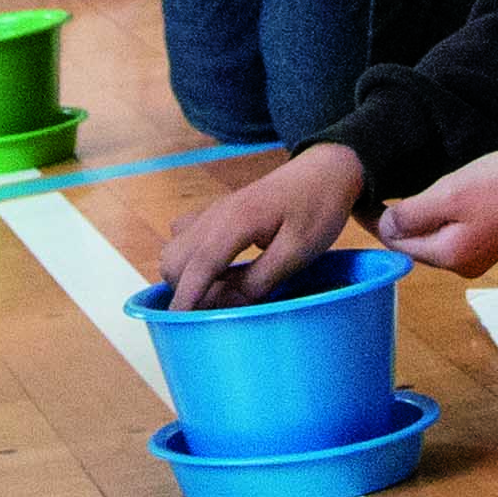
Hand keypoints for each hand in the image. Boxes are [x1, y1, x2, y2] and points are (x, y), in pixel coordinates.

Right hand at [163, 145, 371, 308]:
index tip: (178, 326)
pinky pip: (185, 238)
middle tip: (219, 310)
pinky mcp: (216, 214)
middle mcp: (214, 216)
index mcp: (234, 223)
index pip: (198, 267)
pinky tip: (219, 271)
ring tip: (222, 292)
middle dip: (185, 290)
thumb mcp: (298, 250)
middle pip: (174, 261)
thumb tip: (227, 305)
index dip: (186, 299)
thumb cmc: (317, 208)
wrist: (324, 170)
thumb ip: (260, 279)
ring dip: (186, 276)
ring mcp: (212, 213)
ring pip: (174, 250)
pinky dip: (191, 260)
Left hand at [375, 145, 497, 276]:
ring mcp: (479, 255)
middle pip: (415, 245)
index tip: (358, 199)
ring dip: (417, 219)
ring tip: (397, 194)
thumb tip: (386, 229)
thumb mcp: (450, 194)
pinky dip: (438, 217)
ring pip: (434, 238)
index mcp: (448, 256)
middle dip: (394, 223)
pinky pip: (452, 233)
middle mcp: (462, 264)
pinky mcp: (493, 241)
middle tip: (372, 194)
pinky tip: (435, 198)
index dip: (375, 221)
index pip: (397, 243)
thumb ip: (413, 214)